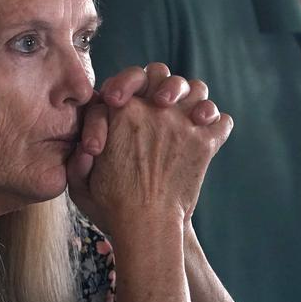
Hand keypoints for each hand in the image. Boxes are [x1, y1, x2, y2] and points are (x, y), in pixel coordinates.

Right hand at [67, 63, 231, 233]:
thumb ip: (79, 159)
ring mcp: (183, 123)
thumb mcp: (81, 182)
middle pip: (164, 74)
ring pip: (198, 90)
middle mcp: (154, 109)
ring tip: (191, 116)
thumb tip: (88, 144)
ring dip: (195, 99)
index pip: (132, 76)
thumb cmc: (111, 207)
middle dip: (164, 83)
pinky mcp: (206, 142)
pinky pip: (221, 120)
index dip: (129, 85)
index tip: (125, 104)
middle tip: (161, 103)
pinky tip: (207, 133)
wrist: (146, 226)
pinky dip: (216, 124)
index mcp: (122, 111)